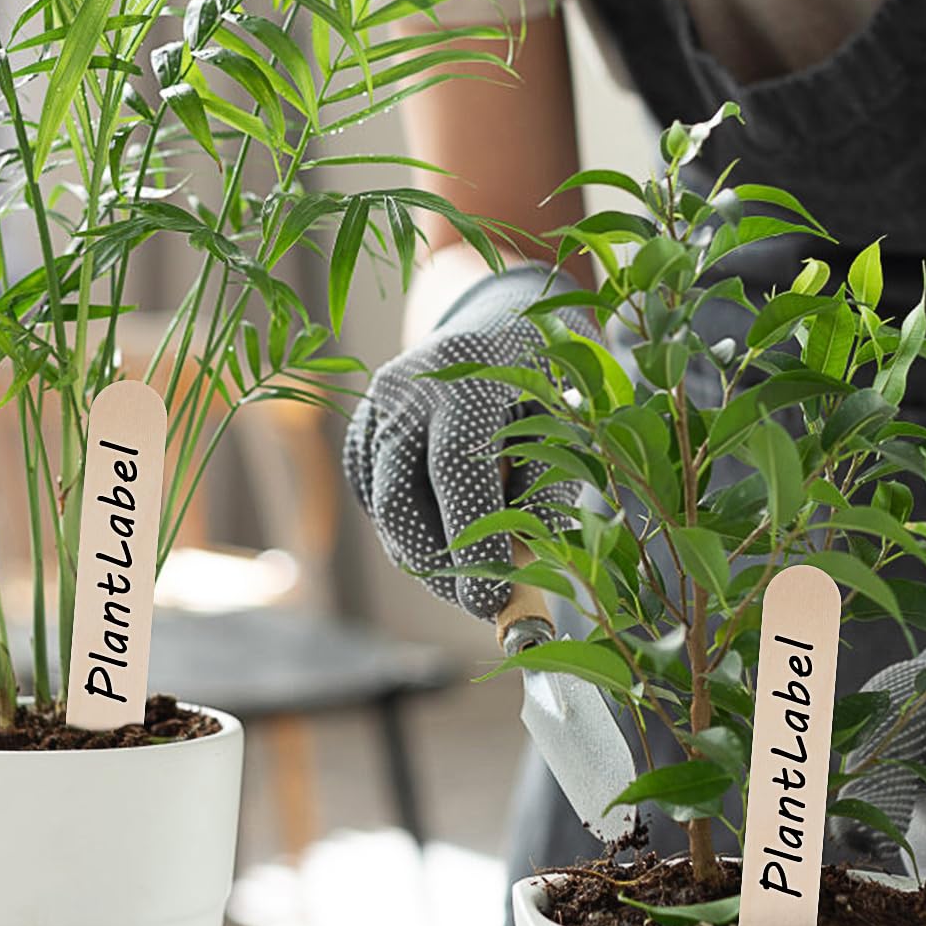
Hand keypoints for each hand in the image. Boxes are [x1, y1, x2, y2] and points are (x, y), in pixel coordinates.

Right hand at [342, 262, 598, 617]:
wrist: (494, 324)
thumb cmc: (543, 380)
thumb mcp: (565, 425)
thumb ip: (549, 489)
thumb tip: (525, 560)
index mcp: (466, 376)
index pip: (455, 469)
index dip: (472, 540)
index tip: (495, 597)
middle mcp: (407, 389)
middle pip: (400, 497)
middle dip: (438, 565)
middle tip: (481, 602)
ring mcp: (375, 409)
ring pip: (383, 507)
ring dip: (424, 557)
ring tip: (474, 576)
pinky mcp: (360, 433)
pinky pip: (375, 501)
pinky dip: (409, 532)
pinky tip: (449, 534)